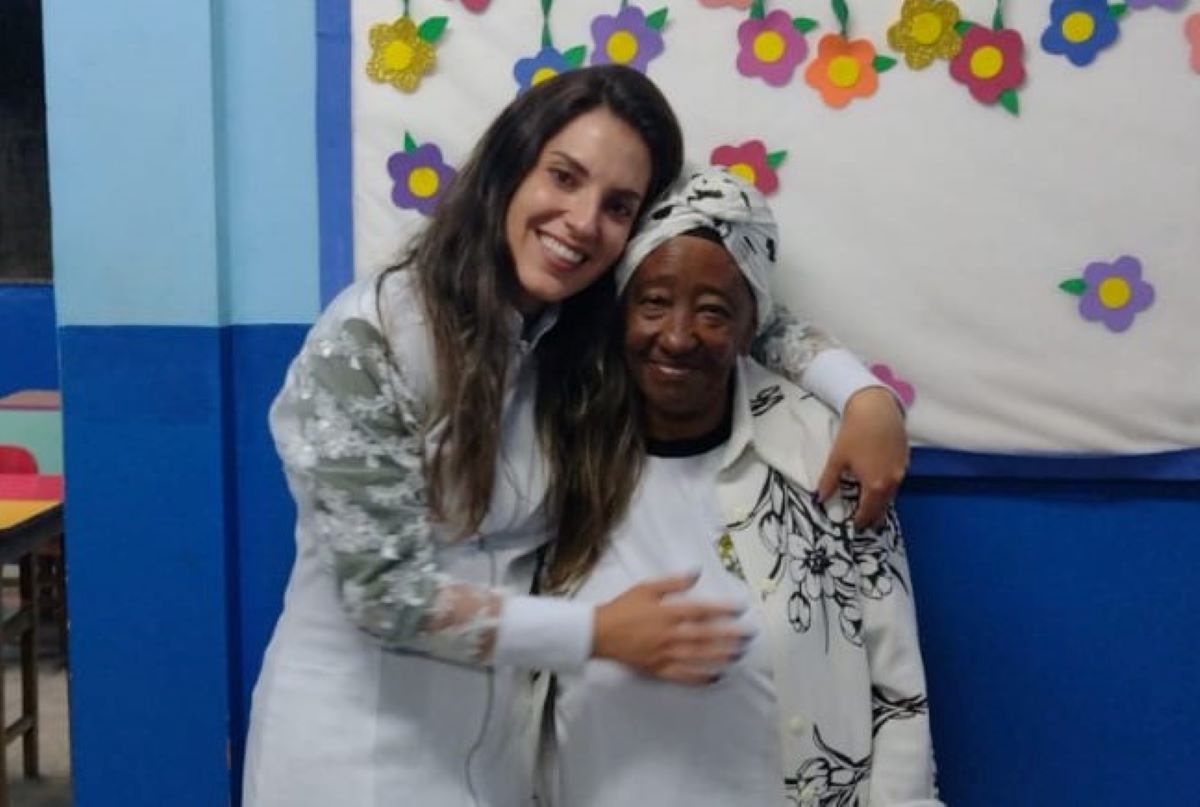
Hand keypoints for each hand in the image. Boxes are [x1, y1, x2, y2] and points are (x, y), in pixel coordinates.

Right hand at [592, 575, 747, 685]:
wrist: (598, 633)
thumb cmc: (622, 609)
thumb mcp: (646, 588)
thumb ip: (673, 583)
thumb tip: (696, 574)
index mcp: (667, 613)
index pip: (701, 611)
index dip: (723, 609)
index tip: (740, 608)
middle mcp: (669, 635)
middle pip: (705, 635)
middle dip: (729, 635)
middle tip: (748, 635)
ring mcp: (664, 655)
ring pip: (698, 656)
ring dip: (720, 655)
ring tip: (738, 654)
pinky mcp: (658, 669)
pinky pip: (683, 676)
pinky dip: (700, 677)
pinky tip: (715, 676)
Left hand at [817, 386, 908, 529]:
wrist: (876, 409)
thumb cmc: (854, 434)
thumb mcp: (837, 459)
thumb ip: (829, 482)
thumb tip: (820, 499)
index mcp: (875, 485)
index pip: (868, 511)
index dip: (861, 520)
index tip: (856, 527)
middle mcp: (892, 482)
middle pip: (883, 506)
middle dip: (874, 516)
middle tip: (866, 524)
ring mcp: (902, 470)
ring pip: (892, 494)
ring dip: (882, 502)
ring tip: (873, 508)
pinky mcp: (906, 459)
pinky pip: (897, 481)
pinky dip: (889, 488)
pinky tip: (881, 485)